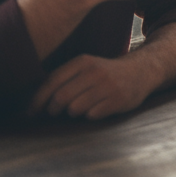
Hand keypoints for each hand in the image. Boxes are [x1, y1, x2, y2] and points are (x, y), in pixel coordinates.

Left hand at [29, 53, 153, 119]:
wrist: (142, 71)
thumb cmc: (105, 73)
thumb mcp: (86, 67)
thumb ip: (63, 78)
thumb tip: (34, 102)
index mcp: (83, 61)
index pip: (52, 82)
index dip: (37, 100)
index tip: (31, 112)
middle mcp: (95, 72)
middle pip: (60, 98)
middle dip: (53, 110)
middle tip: (55, 112)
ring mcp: (108, 86)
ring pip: (74, 109)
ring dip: (73, 113)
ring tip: (81, 107)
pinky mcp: (118, 99)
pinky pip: (91, 115)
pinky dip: (90, 115)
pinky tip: (98, 108)